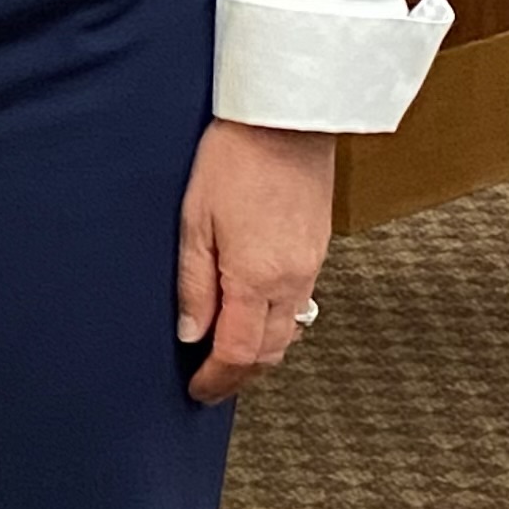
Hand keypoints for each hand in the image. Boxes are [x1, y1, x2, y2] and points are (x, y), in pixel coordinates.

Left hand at [176, 118, 333, 403]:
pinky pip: (299, 304)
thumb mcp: (195, 222)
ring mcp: (310, 265)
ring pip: (288, 332)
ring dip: (260, 352)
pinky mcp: (317, 249)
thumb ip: (193, 284)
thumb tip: (190, 333)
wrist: (286, 118)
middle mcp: (291, 279)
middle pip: (269, 352)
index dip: (216, 380)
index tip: (197, 390)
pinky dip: (276, 323)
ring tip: (228, 355)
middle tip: (210, 381)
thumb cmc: (235, 158)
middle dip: (239, 375)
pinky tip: (254, 315)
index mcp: (256, 278)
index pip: (238, 353)